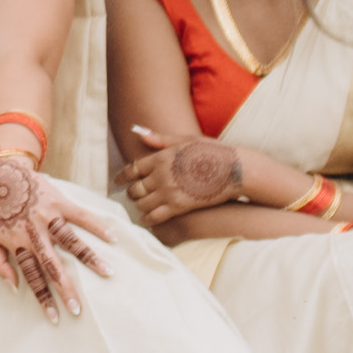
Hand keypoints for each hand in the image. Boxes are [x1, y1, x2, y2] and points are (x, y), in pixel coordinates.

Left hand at [0, 154, 102, 315]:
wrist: (0, 174)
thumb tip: (13, 288)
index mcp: (19, 244)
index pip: (33, 277)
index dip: (44, 298)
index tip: (55, 317)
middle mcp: (35, 233)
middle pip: (53, 266)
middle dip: (65, 289)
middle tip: (78, 309)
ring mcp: (49, 217)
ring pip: (72, 241)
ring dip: (90, 258)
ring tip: (108, 273)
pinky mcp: (59, 202)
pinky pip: (81, 216)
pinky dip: (96, 226)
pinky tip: (112, 239)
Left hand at [113, 121, 243, 229]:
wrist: (234, 169)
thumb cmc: (213, 151)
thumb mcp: (186, 139)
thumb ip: (161, 139)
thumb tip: (139, 133)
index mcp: (161, 157)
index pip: (132, 168)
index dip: (122, 176)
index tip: (118, 181)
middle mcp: (161, 175)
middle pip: (134, 188)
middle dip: (131, 192)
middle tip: (133, 195)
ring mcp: (169, 191)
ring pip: (142, 204)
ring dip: (140, 206)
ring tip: (142, 207)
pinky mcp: (179, 206)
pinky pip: (155, 216)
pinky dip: (149, 219)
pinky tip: (150, 219)